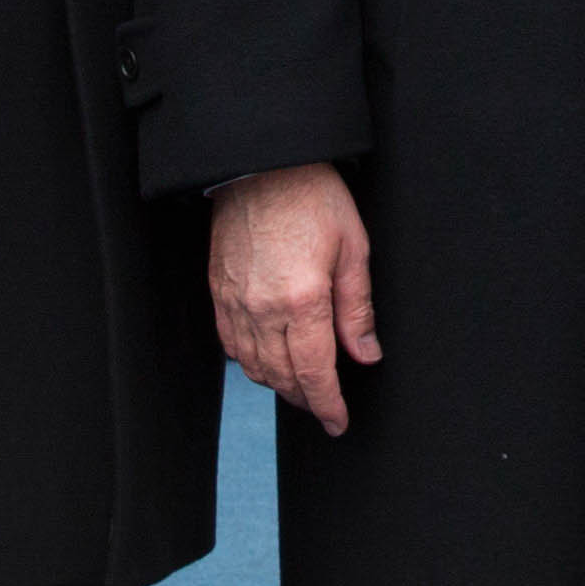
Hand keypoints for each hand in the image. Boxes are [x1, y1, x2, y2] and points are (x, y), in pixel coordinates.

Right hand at [210, 163, 376, 434]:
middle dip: (306, 399)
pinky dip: (250, 361)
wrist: (262, 163)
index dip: (328, 405)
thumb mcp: (353, 249)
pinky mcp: (218, 291)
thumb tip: (366, 355)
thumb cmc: (313, 197)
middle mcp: (263, 308)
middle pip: (282, 376)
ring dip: (278, 383)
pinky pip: (231, 344)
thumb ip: (357, 309)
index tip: (338, 422)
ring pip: (254, 366)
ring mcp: (235, 302)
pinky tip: (267, 358)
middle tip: (325, 407)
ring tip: (300, 386)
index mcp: (303, 300)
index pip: (315, 374)